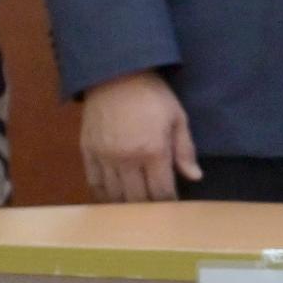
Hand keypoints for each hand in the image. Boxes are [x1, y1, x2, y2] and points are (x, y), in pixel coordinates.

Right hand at [80, 70, 200, 201]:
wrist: (115, 74)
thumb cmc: (152, 95)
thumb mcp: (177, 118)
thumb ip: (185, 150)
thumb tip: (195, 177)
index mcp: (153, 151)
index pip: (161, 192)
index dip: (169, 203)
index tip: (174, 206)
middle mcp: (126, 159)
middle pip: (137, 199)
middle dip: (149, 208)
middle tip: (156, 208)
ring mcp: (104, 157)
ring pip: (114, 196)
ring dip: (126, 204)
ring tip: (136, 205)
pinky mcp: (87, 152)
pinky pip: (93, 182)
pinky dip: (104, 193)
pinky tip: (113, 196)